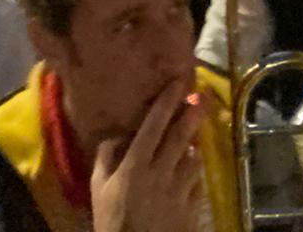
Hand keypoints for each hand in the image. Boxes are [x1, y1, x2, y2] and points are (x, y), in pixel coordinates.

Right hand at [90, 81, 205, 231]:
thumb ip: (106, 158)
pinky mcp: (191, 207)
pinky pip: (198, 182)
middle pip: (181, 136)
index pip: (154, 126)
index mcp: (136, 165)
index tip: (178, 84)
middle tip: (202, 95)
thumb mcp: (99, 189)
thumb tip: (116, 135)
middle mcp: (161, 172)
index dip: (167, 102)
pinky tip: (194, 165)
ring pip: (194, 158)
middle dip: (193, 113)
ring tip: (198, 129)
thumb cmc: (112, 221)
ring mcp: (179, 190)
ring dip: (196, 142)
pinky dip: (197, 170)